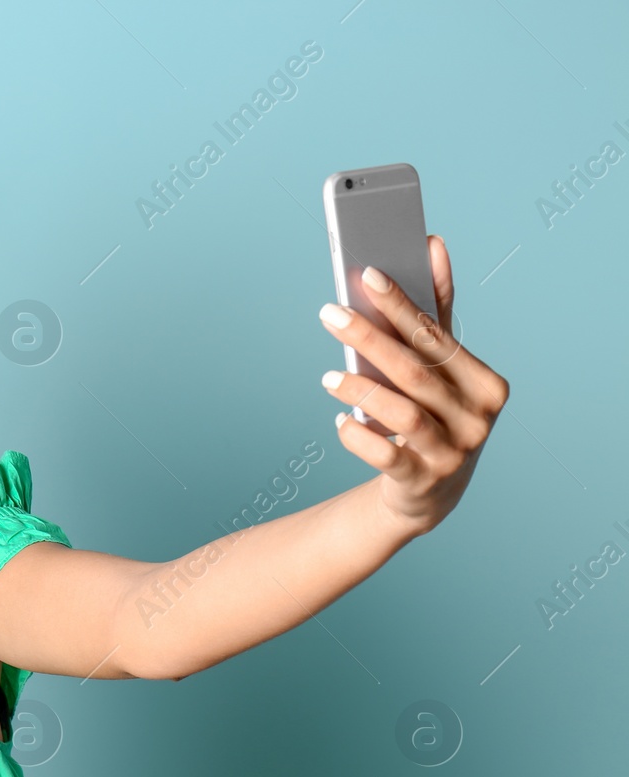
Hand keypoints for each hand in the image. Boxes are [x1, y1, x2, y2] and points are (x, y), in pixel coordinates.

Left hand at [317, 235, 509, 538]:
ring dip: (361, 390)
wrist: (429, 491)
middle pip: (415, 371)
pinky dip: (358, 436)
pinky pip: (386, 455)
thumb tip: (433, 245)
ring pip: (403, 414)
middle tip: (330, 313)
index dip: (400, 304)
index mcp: (486, 384)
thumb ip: (435, 313)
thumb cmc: (433, 414)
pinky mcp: (423, 481)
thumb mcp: (439, 368)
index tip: (366, 273)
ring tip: (329, 378)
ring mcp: (454, 453)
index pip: (436, 337)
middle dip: (369, 337)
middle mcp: (477, 418)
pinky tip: (340, 421)